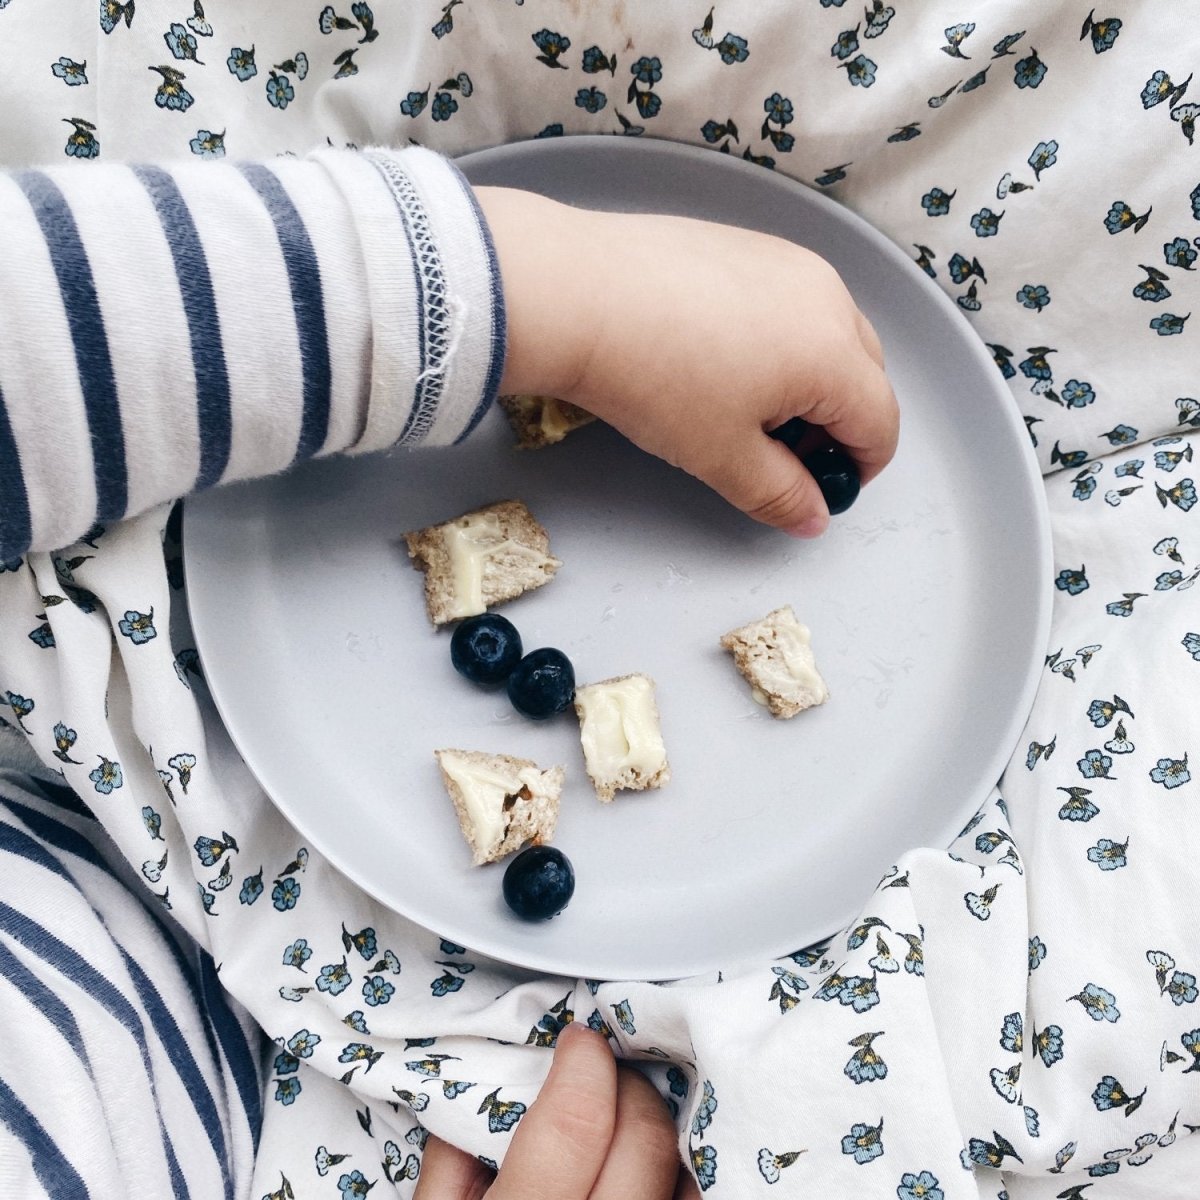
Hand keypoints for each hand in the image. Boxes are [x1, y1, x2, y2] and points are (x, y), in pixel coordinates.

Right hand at [412, 1022, 698, 1198]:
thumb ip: (453, 1166)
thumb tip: (501, 1085)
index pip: (573, 1125)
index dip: (582, 1064)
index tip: (580, 1042)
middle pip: (644, 1143)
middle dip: (629, 1090)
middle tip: (608, 1078)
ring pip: (689, 1185)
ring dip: (664, 1142)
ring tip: (633, 1131)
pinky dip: (682, 1191)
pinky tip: (656, 1184)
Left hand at [476, 186, 897, 537]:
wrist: (578, 295)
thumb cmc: (653, 377)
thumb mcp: (721, 456)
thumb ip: (780, 494)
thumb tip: (812, 516)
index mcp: (834, 356)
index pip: (881, 425)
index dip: (858, 469)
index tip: (820, 490)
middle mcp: (827, 297)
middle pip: (864, 374)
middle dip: (837, 422)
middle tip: (782, 454)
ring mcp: (788, 260)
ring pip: (829, 331)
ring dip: (810, 377)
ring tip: (745, 405)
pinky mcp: (747, 241)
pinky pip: (788, 297)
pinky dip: (778, 335)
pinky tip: (718, 356)